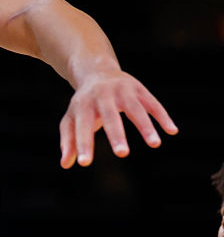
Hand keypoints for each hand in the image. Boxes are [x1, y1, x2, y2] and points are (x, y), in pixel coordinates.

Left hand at [59, 69, 176, 167]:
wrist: (97, 71)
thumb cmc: (84, 104)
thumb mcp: (72, 119)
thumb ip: (68, 141)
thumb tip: (65, 165)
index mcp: (83, 105)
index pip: (82, 127)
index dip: (83, 144)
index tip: (85, 163)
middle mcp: (102, 95)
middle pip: (110, 116)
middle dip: (116, 134)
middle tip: (122, 154)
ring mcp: (122, 90)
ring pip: (135, 109)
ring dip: (145, 126)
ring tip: (155, 144)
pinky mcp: (139, 89)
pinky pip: (152, 103)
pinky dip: (162, 116)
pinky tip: (172, 131)